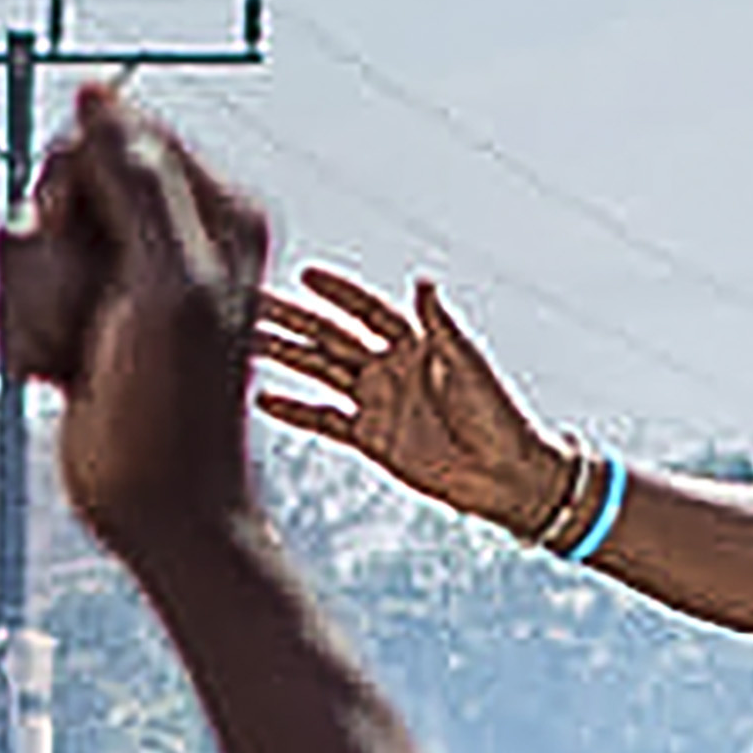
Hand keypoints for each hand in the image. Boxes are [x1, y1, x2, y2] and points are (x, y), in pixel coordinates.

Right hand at [3, 84, 286, 571]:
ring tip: (77, 358)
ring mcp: (121, 275)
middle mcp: (170, 232)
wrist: (159, 508)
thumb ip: (136, 181)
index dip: (77, 182)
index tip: (90, 240)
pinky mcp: (81, 314)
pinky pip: (14, 290)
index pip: (108, 134)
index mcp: (215, 208)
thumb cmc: (180, 407)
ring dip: (34, 305)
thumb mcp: (168, 283)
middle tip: (91, 315)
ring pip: (25, 240)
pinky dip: (24, 335)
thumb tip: (95, 91)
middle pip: (56, 182)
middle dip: (51, 253)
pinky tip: (59, 377)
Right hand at [247, 253, 591, 545]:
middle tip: (251, 301)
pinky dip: (295, 409)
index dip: (339, 293)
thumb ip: (441, 325)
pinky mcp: (371, 438)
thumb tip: (423, 280)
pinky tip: (263, 398)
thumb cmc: (500, 416)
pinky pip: (324, 420)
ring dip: (285, 356)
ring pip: (320, 371)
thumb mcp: (470, 366)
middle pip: (332, 336)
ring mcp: (378, 402)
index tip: (305, 275)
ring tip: (245, 340)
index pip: (368, 311)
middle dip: (294, 319)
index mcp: (417, 344)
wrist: (507, 477)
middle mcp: (391, 368)